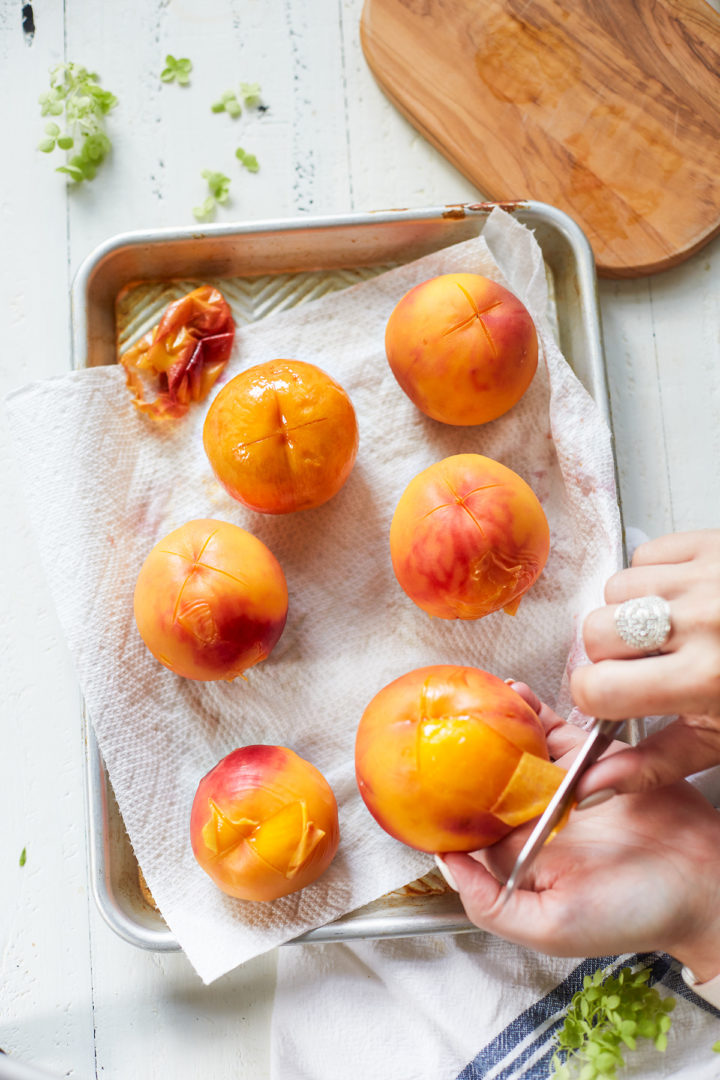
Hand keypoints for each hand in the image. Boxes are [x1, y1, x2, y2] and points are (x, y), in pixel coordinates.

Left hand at [438, 684, 719, 981]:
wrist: (705, 885)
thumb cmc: (634, 916)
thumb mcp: (551, 927)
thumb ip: (491, 904)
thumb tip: (443, 864)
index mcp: (519, 854)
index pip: (469, 818)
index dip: (447, 791)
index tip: (428, 763)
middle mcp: (537, 818)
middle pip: (490, 774)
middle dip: (469, 746)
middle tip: (451, 715)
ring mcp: (565, 787)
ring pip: (522, 747)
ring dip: (503, 722)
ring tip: (482, 697)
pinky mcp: (597, 762)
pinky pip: (562, 732)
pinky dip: (541, 713)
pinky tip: (522, 698)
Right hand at [571, 529, 719, 798]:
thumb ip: (653, 764)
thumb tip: (589, 785)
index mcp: (706, 680)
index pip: (596, 688)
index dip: (594, 697)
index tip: (611, 699)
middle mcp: (704, 621)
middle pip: (594, 632)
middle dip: (609, 653)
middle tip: (644, 666)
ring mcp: (708, 576)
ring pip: (614, 589)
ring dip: (629, 612)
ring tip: (668, 631)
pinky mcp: (713, 544)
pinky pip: (646, 554)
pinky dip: (655, 578)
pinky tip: (682, 601)